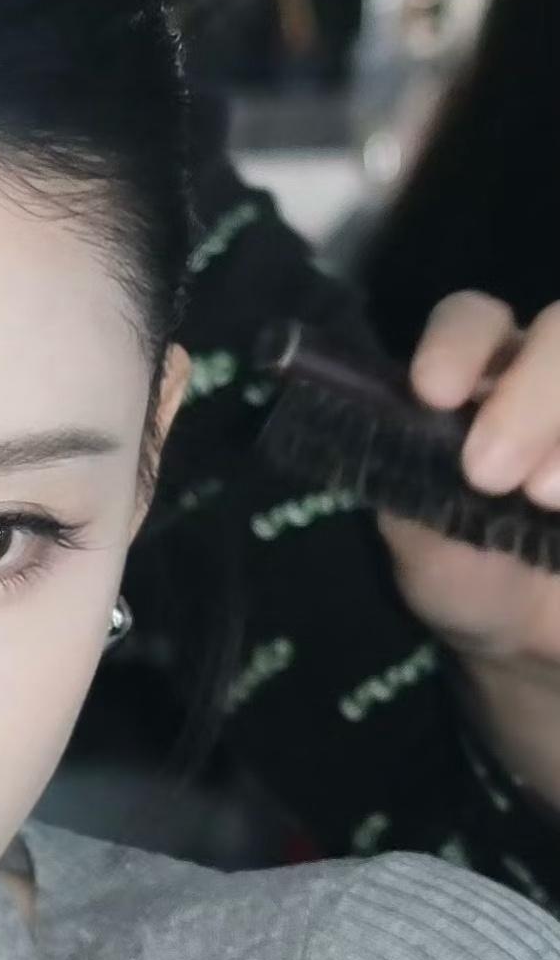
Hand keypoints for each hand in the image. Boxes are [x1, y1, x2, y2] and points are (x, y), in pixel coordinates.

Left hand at [378, 292, 559, 809]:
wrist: (537, 639)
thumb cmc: (472, 575)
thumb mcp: (423, 539)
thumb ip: (414, 484)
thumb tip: (422, 437)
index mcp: (483, 378)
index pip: (472, 319)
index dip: (458, 342)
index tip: (434, 393)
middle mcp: (553, 375)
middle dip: (531, 394)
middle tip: (492, 474)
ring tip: (551, 500)